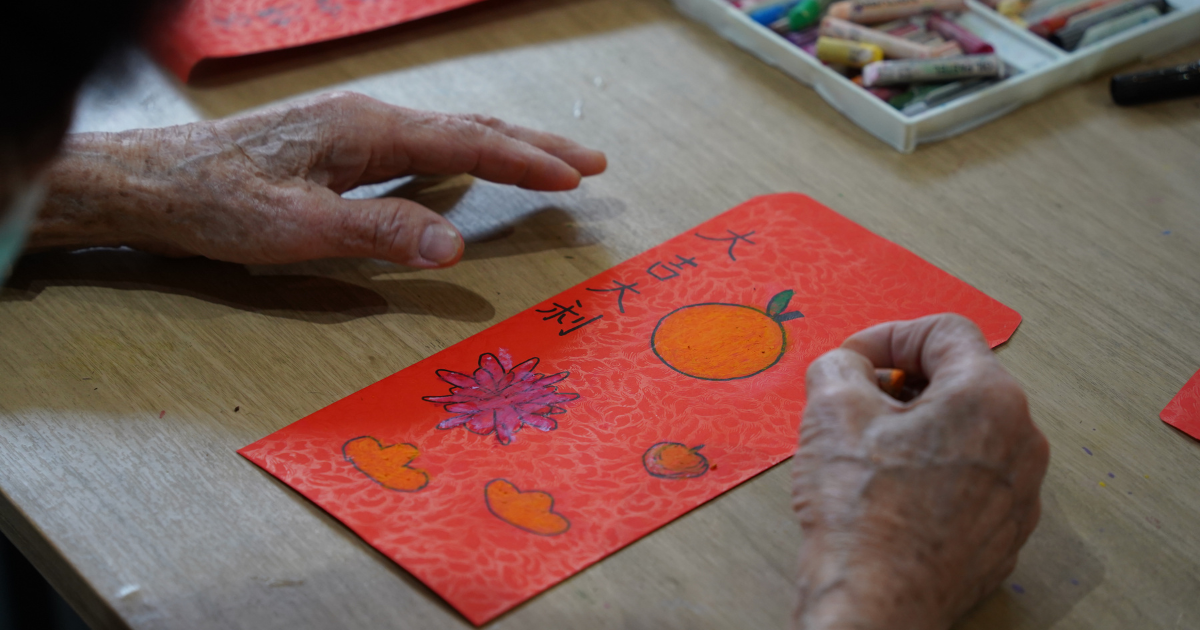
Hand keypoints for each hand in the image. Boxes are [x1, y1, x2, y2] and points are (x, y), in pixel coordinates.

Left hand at [31, 91, 606, 267]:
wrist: (158, 182)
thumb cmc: (221, 205)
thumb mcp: (299, 229)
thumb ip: (380, 234)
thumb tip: (459, 248)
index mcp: (367, 130)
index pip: (466, 143)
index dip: (525, 161)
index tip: (576, 175)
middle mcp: (369, 118)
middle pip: (470, 126)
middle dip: (534, 145)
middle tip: (591, 161)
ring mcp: (356, 127)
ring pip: (450, 131)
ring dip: (507, 146)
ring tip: (553, 162)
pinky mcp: (343, 143)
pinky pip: (426, 143)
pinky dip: (470, 153)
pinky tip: (474, 165)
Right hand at [792, 314, 1048, 629]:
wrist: (877, 604)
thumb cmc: (863, 516)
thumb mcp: (831, 410)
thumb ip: (839, 364)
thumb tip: (846, 365)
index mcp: (989, 398)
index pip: (945, 332)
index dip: (888, 335)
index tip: (855, 358)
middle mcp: (1021, 442)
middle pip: (961, 381)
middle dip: (904, 382)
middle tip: (857, 401)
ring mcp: (1019, 493)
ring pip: (969, 433)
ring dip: (919, 427)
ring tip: (870, 450)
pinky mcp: (1004, 534)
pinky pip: (972, 480)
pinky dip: (934, 471)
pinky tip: (890, 493)